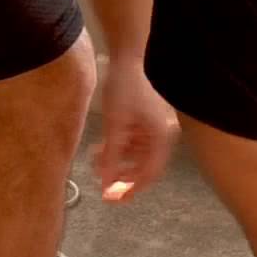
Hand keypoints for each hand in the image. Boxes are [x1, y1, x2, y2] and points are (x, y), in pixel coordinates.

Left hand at [95, 57, 177, 200]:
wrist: (127, 57)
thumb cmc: (125, 87)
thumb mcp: (115, 125)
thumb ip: (111, 156)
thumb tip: (106, 181)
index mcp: (161, 138)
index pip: (150, 174)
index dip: (132, 189)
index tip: (115, 200)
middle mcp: (161, 136)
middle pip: (143, 167)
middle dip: (121, 177)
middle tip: (103, 188)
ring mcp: (153, 129)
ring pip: (135, 156)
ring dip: (116, 162)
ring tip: (95, 164)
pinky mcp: (144, 122)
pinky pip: (132, 143)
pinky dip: (117, 149)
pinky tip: (100, 150)